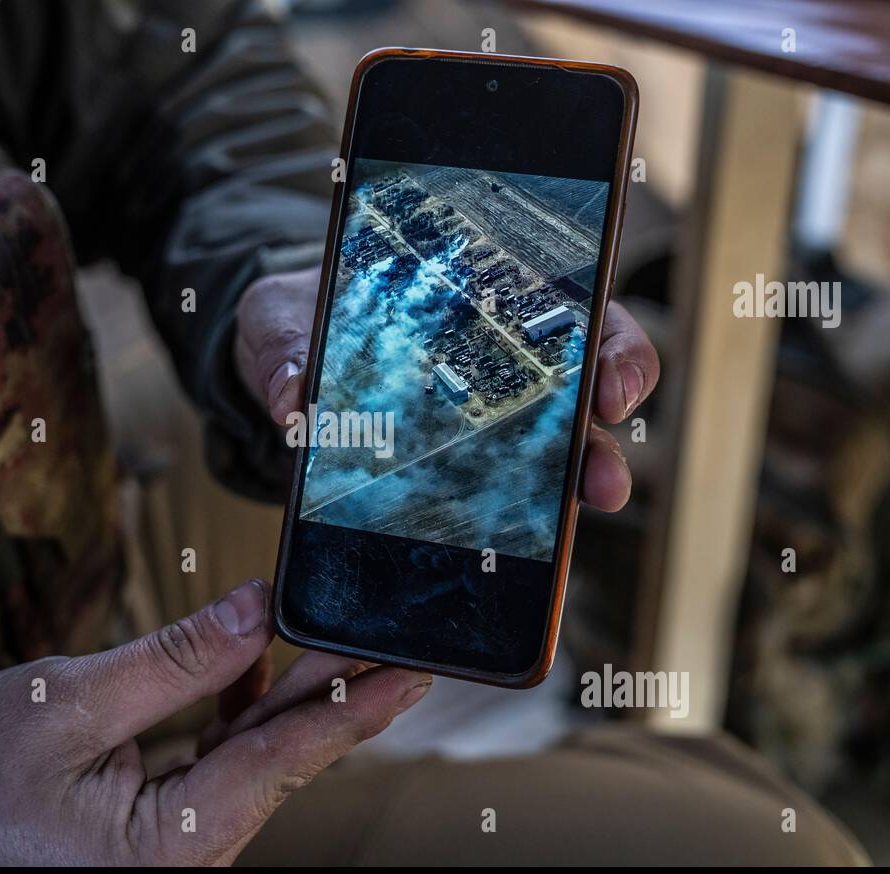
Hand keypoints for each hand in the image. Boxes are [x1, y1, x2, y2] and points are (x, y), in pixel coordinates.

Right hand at [0, 579, 430, 865]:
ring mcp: (181, 839)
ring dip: (293, 693)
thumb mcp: (71, 704)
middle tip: (387, 631)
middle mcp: (192, 850)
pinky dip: (242, 711)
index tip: (410, 669)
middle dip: (336, 689)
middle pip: (283, 755)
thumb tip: (256, 612)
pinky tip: (255, 667)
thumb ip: (177, 660)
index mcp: (175, 838)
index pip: (287, 759)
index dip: (355, 706)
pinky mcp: (166, 821)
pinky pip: (223, 762)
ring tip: (333, 632)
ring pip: (258, 755)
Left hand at [234, 267, 659, 511]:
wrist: (278, 360)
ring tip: (574, 528)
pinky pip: (497, 503)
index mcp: (479, 301)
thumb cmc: (298, 314)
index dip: (611, 348)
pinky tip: (511, 554)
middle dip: (605, 440)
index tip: (607, 388)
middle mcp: (500, 365)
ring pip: (554, 458)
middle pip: (584, 396)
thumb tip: (293, 401)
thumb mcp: (282, 314)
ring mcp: (483, 425)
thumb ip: (286, 344)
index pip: (575, 313)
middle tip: (604, 480)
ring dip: (575, 492)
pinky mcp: (452, 474)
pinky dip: (513, 530)